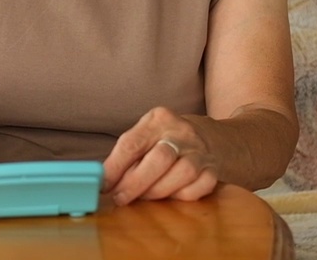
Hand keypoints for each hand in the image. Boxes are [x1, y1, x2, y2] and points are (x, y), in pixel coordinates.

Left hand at [102, 107, 217, 203]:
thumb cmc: (162, 141)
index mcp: (158, 119)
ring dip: (158, 191)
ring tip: (144, 196)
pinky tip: (169, 195)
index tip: (104, 185)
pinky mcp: (213, 169)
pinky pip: (198, 188)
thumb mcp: (143, 137)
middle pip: (160, 158)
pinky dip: (180, 196)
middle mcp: (182, 131)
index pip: (132, 143)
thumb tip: (104, 181)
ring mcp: (201, 150)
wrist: (205, 137)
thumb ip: (124, 157)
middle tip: (121, 198)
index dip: (115, 167)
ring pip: (183, 173)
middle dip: (136, 183)